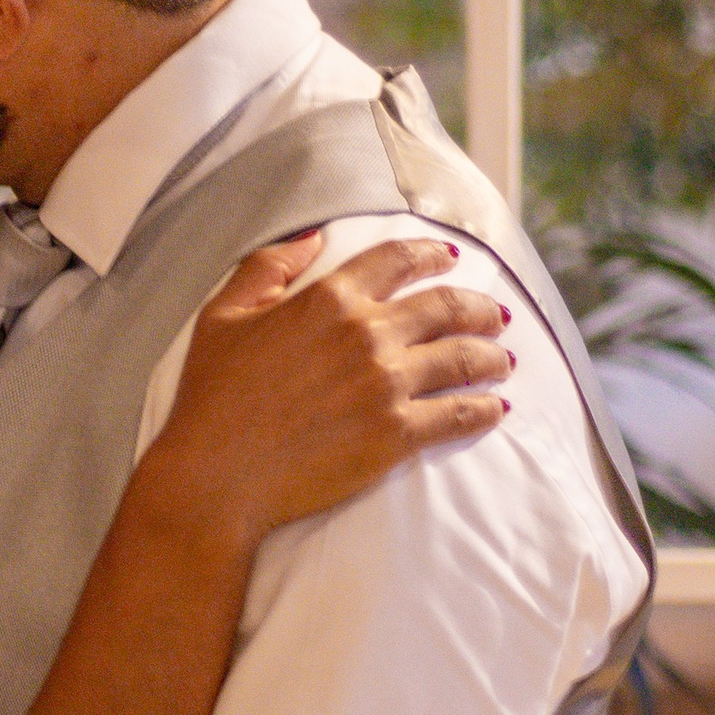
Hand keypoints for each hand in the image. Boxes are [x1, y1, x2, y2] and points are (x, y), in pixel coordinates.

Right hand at [146, 234, 510, 542]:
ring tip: (503, 359)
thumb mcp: (223, 316)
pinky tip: (497, 407)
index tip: (450, 259)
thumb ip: (268, 268)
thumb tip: (310, 236)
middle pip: (446, 306)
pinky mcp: (397, 435)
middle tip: (494, 315)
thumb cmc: (211, 399)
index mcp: (329, 299)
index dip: (431, 255)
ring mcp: (387, 385)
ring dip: (490, 355)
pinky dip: (485, 409)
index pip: (398, 260)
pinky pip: (459, 414)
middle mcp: (367, 334)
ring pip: (462, 358)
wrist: (216, 477)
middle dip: (478, 307)